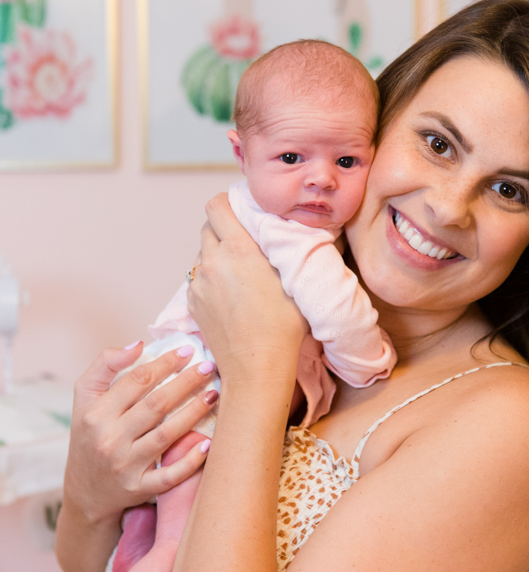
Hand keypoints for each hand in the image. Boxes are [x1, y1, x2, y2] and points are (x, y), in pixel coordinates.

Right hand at [64, 342, 217, 525]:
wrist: (84, 491)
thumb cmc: (90, 435)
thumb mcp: (85, 398)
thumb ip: (104, 365)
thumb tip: (138, 344)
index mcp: (96, 413)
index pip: (136, 381)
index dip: (165, 363)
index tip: (187, 350)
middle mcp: (109, 439)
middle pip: (155, 405)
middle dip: (186, 382)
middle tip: (209, 366)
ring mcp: (125, 465)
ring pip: (166, 435)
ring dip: (194, 412)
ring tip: (214, 394)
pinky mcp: (139, 488)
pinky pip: (169, 475)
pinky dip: (190, 461)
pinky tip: (208, 443)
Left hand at [187, 193, 306, 371]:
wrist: (256, 368)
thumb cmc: (284, 327)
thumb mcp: (294, 281)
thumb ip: (285, 250)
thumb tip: (289, 232)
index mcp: (238, 250)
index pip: (217, 205)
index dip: (229, 203)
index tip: (243, 211)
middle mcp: (212, 262)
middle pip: (208, 227)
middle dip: (225, 230)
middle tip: (246, 244)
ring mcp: (198, 284)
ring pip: (203, 254)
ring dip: (218, 256)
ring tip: (240, 275)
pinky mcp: (192, 303)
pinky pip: (198, 279)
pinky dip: (211, 280)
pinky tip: (231, 297)